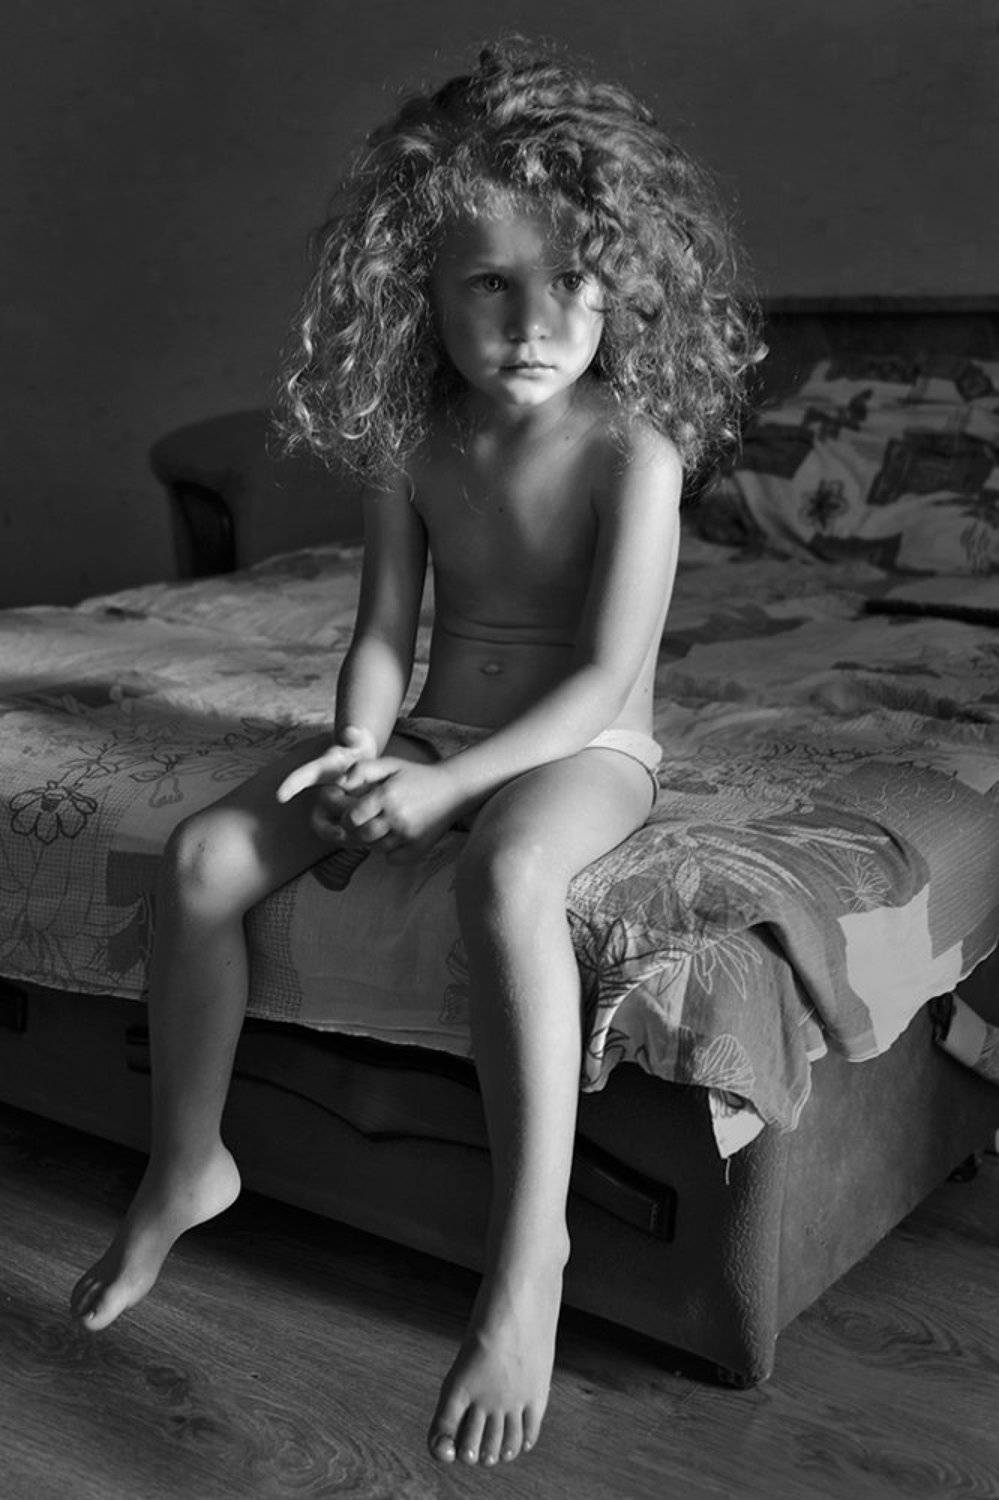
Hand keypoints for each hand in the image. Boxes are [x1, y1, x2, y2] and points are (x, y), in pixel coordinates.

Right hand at [276, 725, 378, 843]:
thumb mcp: (359, 742)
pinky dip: (355, 840)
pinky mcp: (342, 820)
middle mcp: (323, 791)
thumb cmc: (358, 753)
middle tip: (343, 831)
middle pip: (321, 810)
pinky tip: (370, 840)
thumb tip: (351, 731)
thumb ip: (355, 736)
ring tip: (363, 836)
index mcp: (323, 771)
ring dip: (345, 833)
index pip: (305, 775)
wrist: (367, 769)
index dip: (293, 784)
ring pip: (330, 828)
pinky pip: (342, 835)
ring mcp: (331, 808)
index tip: (280, 796)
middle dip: (331, 822)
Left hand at [335, 756, 466, 858]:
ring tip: (382, 827)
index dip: (348, 817)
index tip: (354, 813)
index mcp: (387, 795)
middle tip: (366, 822)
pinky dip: (390, 852)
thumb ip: (362, 769)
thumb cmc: (417, 775)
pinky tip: (395, 837)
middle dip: (359, 831)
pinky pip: (393, 859)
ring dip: (374, 841)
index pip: (353, 817)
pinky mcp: (419, 847)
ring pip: (376, 849)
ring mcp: (409, 835)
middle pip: (362, 836)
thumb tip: (340, 783)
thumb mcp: (390, 764)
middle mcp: (397, 817)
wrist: (453, 788)